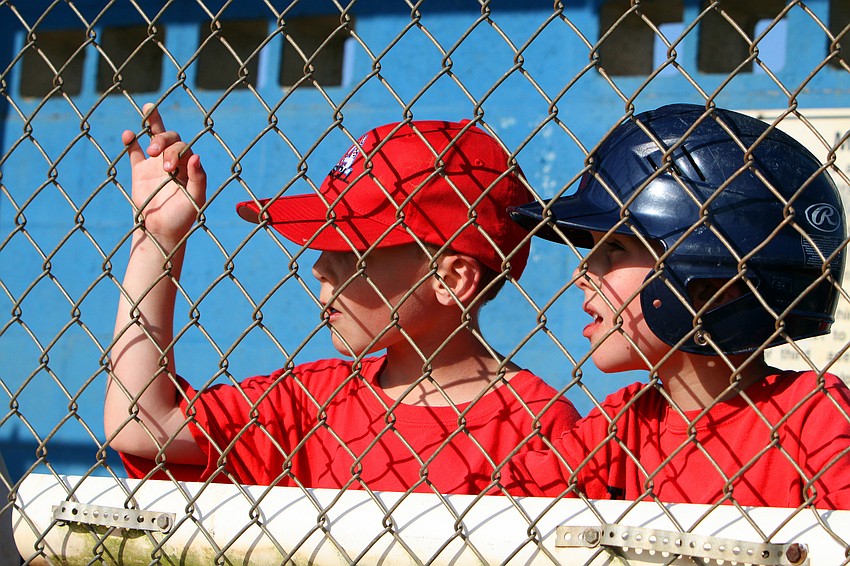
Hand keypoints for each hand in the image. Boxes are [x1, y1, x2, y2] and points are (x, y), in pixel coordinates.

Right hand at [122, 103, 206, 246]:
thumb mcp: (196, 199)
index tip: (168, 169)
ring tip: (148, 112)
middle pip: (170, 139)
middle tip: (155, 155)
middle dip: (163, 141)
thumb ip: (198, 178)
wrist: (161, 231)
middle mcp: (174, 161)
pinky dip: (131, 141)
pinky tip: (128, 135)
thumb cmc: (183, 216)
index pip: (183, 148)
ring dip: (152, 125)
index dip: (176, 152)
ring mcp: (156, 164)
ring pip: (154, 137)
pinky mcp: (140, 170)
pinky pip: (134, 151)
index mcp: (189, 166)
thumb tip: (196, 156)